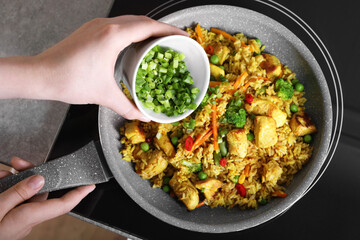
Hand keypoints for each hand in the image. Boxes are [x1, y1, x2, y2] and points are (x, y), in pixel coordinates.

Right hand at [0, 157, 94, 239]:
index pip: (62, 205)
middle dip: (33, 173)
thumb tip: (40, 179)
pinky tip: (0, 180)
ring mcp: (17, 220)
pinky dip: (9, 188)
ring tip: (3, 172)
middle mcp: (27, 219)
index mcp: (27, 217)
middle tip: (18, 163)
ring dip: (16, 179)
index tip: (90, 184)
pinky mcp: (9, 219)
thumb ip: (18, 193)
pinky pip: (15, 200)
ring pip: (26, 193)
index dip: (78, 194)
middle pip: (41, 192)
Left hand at [36, 15, 187, 120]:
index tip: (182, 36)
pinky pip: (118, 25)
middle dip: (160, 28)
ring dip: (146, 28)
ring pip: (129, 20)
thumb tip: (143, 115)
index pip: (149, 26)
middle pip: (141, 20)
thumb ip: (128, 106)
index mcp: (113, 36)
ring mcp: (97, 26)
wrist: (41, 74)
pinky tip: (135, 43)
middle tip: (174, 39)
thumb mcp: (105, 95)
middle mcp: (106, 26)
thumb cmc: (69, 80)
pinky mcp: (90, 30)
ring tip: (158, 40)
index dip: (169, 30)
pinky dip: (132, 30)